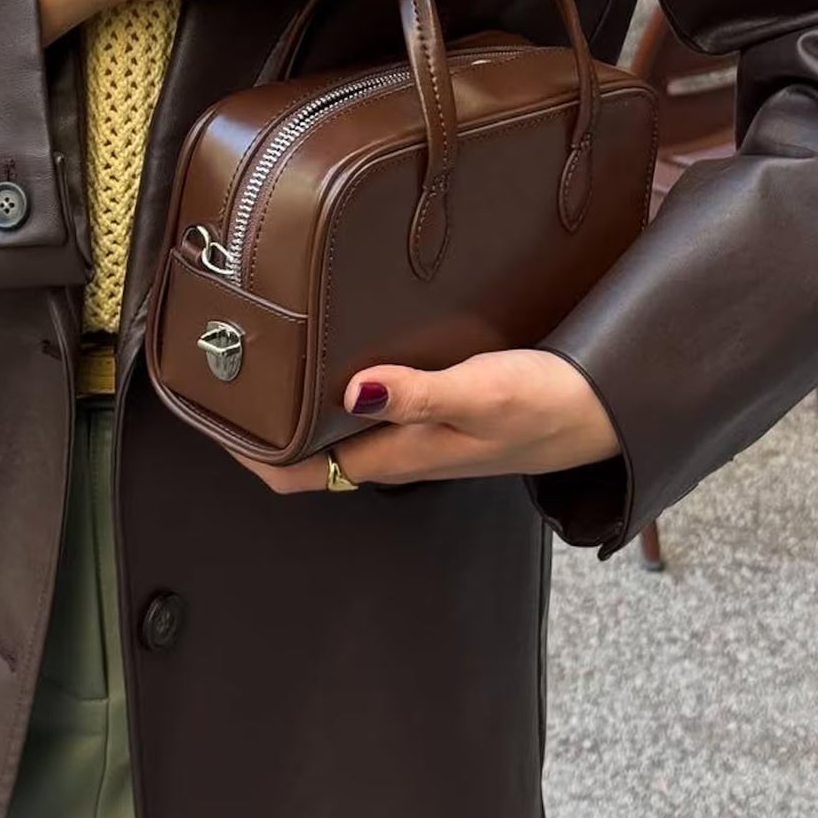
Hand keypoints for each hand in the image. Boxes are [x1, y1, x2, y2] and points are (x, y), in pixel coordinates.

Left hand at [230, 349, 619, 494]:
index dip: (246, 451)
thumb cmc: (547, 406)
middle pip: (305, 450)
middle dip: (259, 420)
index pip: (296, 472)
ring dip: (295, 402)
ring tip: (260, 351)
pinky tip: (337, 345)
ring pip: (333, 425)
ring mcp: (415, 433)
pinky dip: (338, 383)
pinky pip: (368, 403)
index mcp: (394, 456)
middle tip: (220, 366)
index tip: (209, 410)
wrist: (608, 410)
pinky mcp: (435, 410)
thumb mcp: (481, 395)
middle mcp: (395, 450)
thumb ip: (418, 395)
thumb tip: (350, 389)